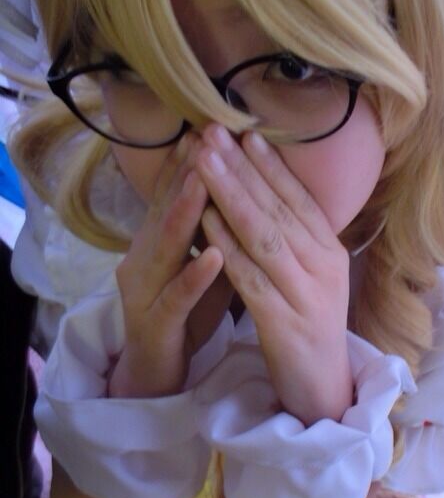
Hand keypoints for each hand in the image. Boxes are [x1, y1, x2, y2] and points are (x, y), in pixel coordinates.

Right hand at [110, 135, 230, 398]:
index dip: (191, 160)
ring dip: (185, 213)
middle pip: (166, 208)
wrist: (157, 370)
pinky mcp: (156, 322)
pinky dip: (195, 275)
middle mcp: (144, 257)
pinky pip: (176, 296)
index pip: (174, 193)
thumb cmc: (184, 312)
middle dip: (187, 172)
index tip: (212, 126)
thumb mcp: (202, 265)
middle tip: (206, 137)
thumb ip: (216, 229)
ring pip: (166, 247)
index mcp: (159, 242)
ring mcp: (145, 290)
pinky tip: (215, 256)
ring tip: (204, 183)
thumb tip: (245, 190)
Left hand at [196, 125, 352, 425]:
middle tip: (213, 133)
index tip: (242, 131)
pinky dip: (226, 245)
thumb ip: (296, 238)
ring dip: (231, 195)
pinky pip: (250, 277)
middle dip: (242, 168)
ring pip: (264, 235)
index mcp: (331, 252)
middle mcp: (324, 267)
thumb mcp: (311, 276)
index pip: (298, 199)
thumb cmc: (308, 326)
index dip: (270, 165)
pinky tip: (204, 220)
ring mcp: (306, 294)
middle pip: (277, 209)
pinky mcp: (285, 323)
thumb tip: (269, 191)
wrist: (323, 388)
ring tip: (203, 162)